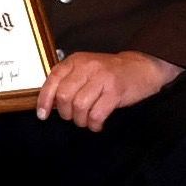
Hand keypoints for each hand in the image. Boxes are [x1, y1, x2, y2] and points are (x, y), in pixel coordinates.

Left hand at [36, 51, 179, 131]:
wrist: (141, 67)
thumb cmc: (111, 72)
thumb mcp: (86, 69)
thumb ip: (68, 81)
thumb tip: (49, 104)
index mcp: (76, 61)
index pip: (53, 79)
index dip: (44, 100)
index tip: (43, 114)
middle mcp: (88, 67)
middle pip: (64, 96)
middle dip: (66, 113)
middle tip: (73, 117)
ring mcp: (102, 78)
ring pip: (79, 106)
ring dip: (81, 120)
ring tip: (87, 120)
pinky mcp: (115, 91)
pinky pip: (97, 114)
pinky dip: (94, 124)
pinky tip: (97, 124)